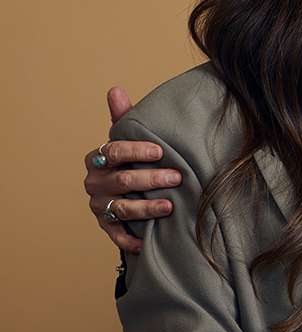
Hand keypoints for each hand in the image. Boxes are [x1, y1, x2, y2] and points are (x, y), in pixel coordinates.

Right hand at [85, 87, 180, 252]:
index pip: (113, 151)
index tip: (160, 151)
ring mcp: (99, 206)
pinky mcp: (105, 226)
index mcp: (98, 158)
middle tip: (177, 176)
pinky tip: (146, 242)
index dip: (136, 151)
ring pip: (121, 207)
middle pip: (122, 180)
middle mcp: (94, 182)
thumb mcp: (129, 140)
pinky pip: (115, 235)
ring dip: (146, 207)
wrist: (127, 193)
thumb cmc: (131, 161)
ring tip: (170, 206)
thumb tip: (115, 89)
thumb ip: (124, 118)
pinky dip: (129, 240)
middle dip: (151, 178)